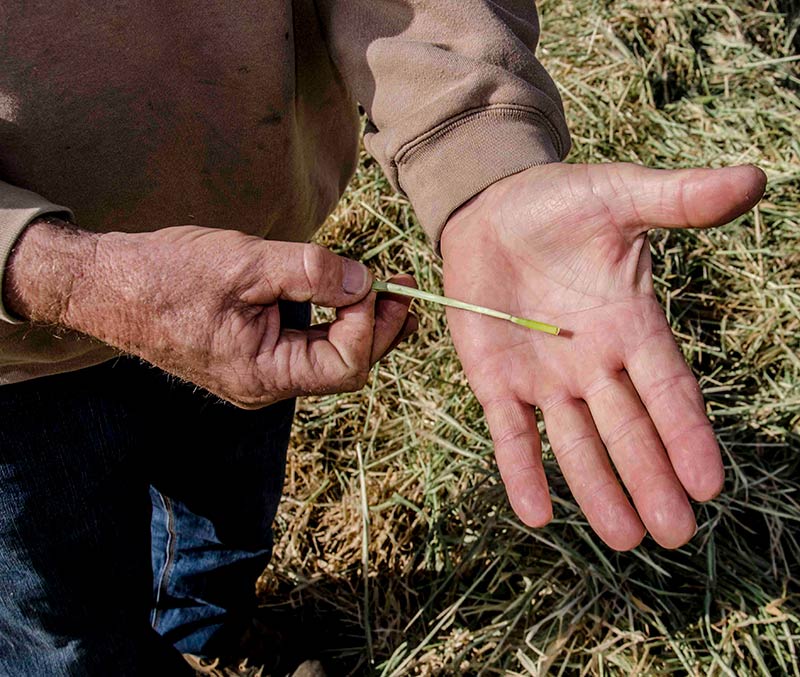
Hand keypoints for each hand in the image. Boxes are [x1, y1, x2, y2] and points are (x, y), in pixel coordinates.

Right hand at [6, 221, 415, 407]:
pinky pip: (308, 344)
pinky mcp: (254, 353)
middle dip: (379, 325)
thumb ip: (310, 271)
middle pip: (345, 366)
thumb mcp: (244, 263)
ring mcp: (260, 372)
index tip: (376, 280)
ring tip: (384, 284)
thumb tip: (365, 281)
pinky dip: (332, 319)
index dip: (370, 325)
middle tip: (402, 284)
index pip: (344, 366)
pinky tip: (345, 291)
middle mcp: (266, 384)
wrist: (110, 284)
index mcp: (262, 375)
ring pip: (329, 356)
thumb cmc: (165, 275)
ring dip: (361, 321)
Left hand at [441, 162, 765, 549]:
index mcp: (629, 325)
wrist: (491, 210)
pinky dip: (521, 469)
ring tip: (623, 537)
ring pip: (575, 442)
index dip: (686, 433)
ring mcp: (543, 377)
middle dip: (650, 478)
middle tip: (674, 532)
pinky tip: (536, 515)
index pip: (667, 389)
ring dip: (596, 488)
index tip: (709, 482)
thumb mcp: (620, 196)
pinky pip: (511, 432)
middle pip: (627, 430)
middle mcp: (592, 363)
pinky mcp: (495, 380)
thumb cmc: (560, 205)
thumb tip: (753, 179)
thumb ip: (679, 201)